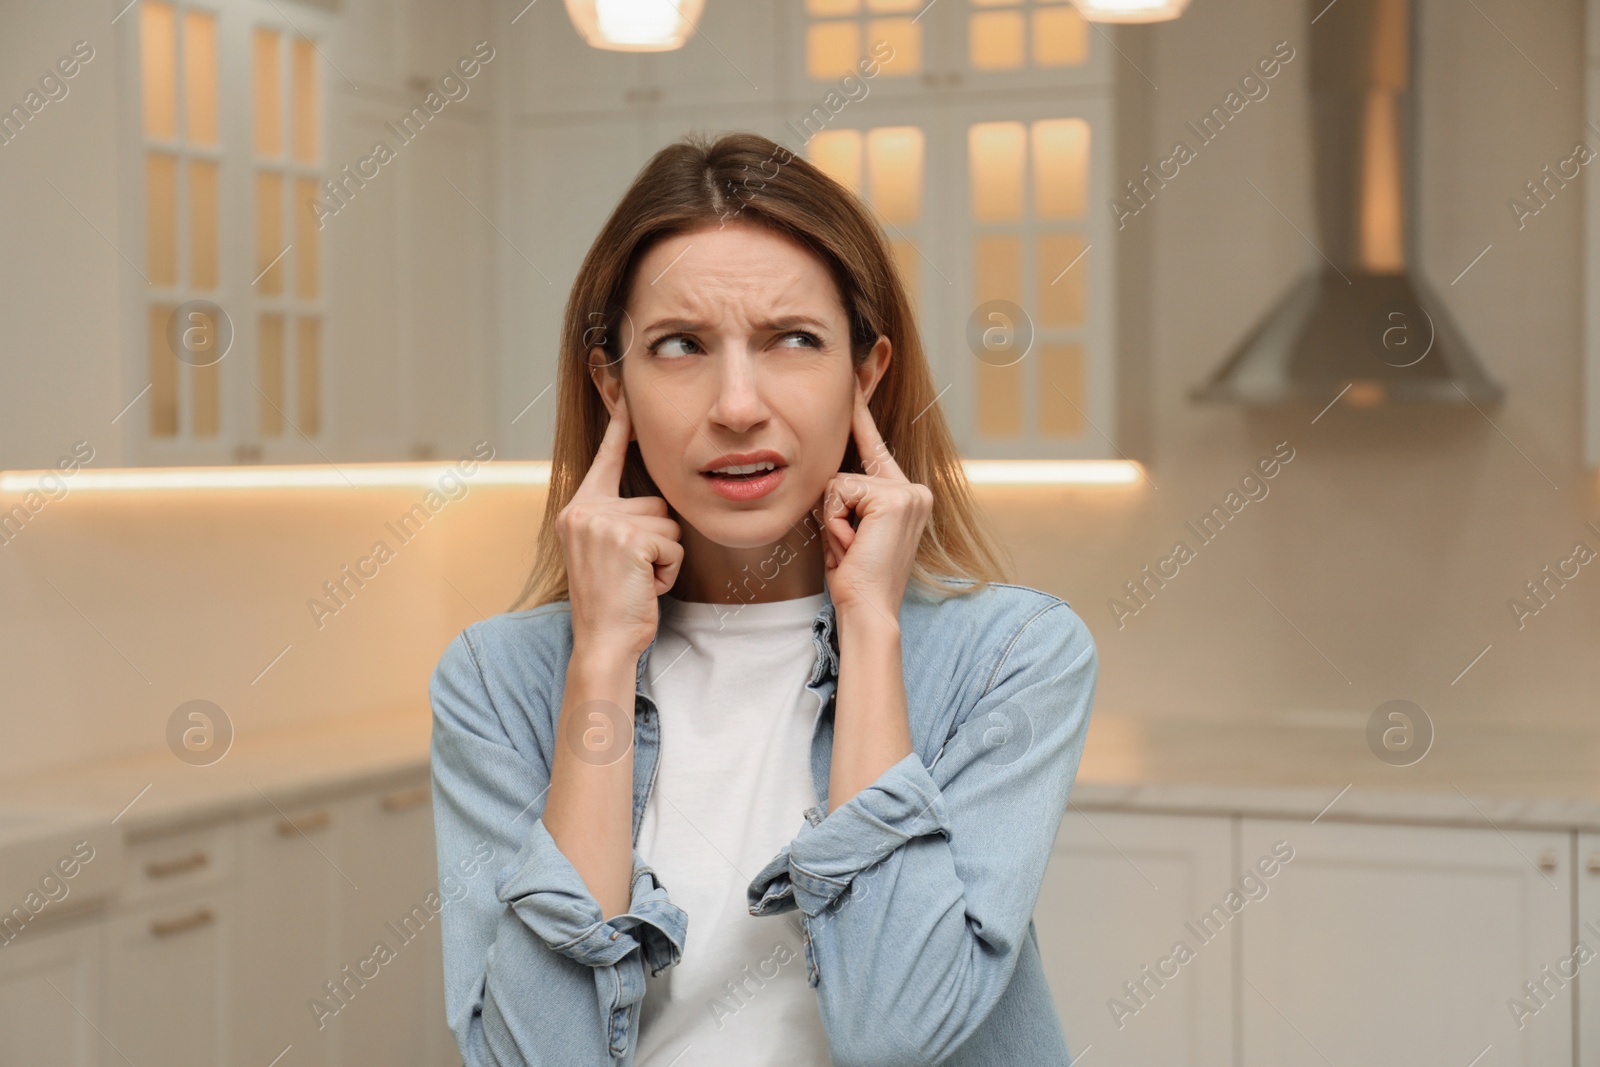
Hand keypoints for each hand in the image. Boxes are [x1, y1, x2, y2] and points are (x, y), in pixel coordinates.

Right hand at [558, 393, 683, 658]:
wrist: (602, 640)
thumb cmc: (611, 602)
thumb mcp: (603, 552)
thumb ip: (616, 519)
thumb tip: (652, 500)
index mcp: (578, 508)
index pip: (605, 458)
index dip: (620, 426)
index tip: (627, 394)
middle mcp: (585, 510)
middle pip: (655, 502)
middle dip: (657, 540)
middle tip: (632, 573)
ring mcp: (605, 523)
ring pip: (669, 524)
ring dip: (665, 557)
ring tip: (638, 581)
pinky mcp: (628, 540)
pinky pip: (674, 545)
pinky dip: (669, 571)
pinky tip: (645, 587)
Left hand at [820, 382, 932, 621]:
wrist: (868, 608)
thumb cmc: (855, 577)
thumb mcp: (850, 529)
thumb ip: (848, 498)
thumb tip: (831, 476)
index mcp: (906, 495)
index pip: (874, 445)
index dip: (860, 411)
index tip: (857, 370)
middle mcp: (914, 489)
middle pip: (845, 471)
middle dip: (834, 512)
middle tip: (850, 548)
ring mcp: (908, 492)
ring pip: (839, 482)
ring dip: (833, 521)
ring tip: (851, 548)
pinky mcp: (894, 498)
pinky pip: (839, 492)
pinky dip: (836, 523)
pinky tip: (853, 546)